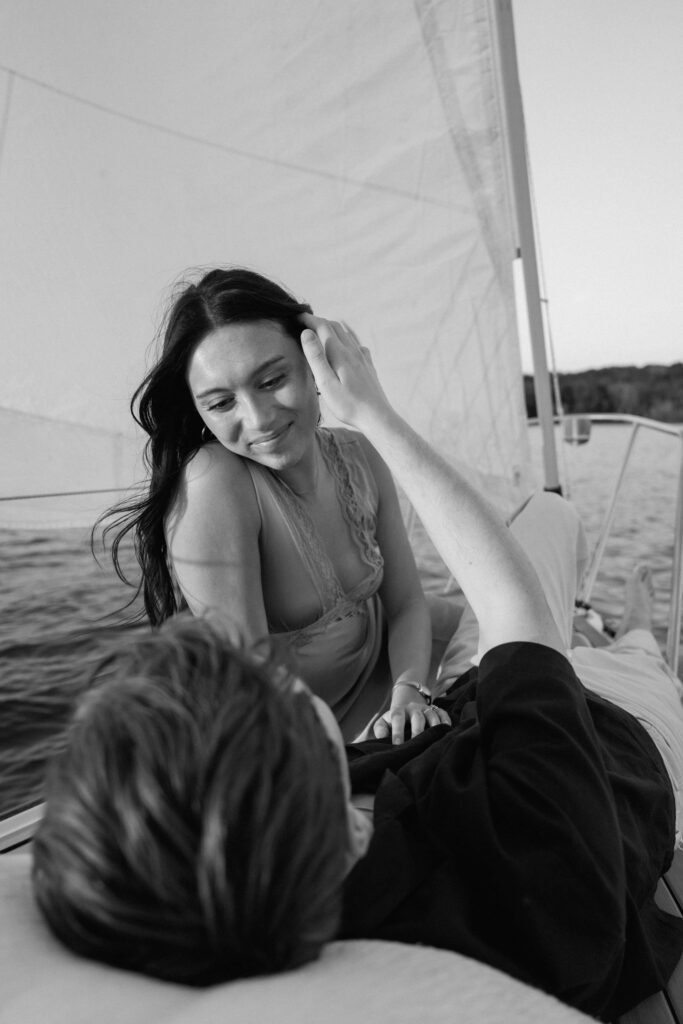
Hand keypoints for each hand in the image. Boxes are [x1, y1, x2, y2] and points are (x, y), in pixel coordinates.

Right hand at [299, 314, 391, 432]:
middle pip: (335, 327)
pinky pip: (356, 344)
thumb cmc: (348, 404)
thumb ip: (316, 357)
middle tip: (305, 322)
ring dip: (332, 328)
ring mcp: (362, 357)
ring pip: (346, 334)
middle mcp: (352, 351)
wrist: (376, 417)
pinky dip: (346, 338)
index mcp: (340, 353)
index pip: (323, 327)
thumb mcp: (326, 383)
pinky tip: (345, 345)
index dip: (309, 319)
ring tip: (321, 330)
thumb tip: (307, 332)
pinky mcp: (368, 365)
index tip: (296, 316)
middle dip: (319, 321)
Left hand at [373, 701, 450, 744]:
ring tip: (434, 738)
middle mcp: (413, 708)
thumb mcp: (384, 721)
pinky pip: (442, 713)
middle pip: (417, 717)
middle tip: (417, 744)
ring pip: (431, 714)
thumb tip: (381, 741)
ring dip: (434, 725)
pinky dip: (445, 720)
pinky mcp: (436, 709)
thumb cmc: (394, 719)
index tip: (397, 745)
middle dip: (417, 730)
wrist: (407, 700)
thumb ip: (380, 730)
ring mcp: (425, 708)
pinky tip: (446, 730)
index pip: (397, 718)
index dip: (397, 731)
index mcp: (398, 711)